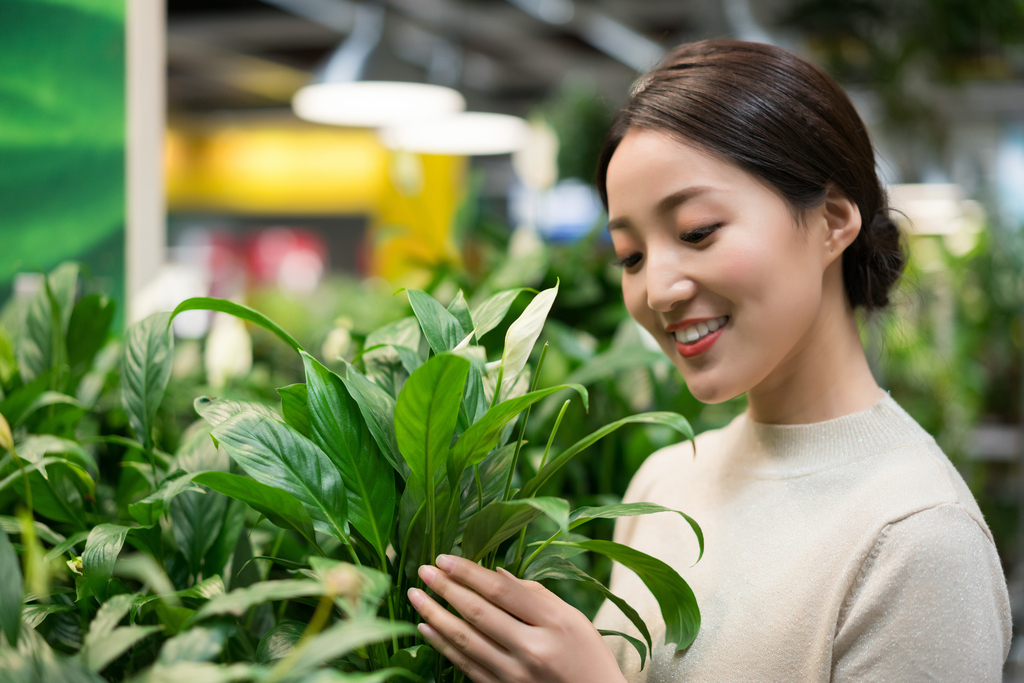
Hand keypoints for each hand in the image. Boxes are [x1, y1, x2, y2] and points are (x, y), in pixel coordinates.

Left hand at [407, 554, 626, 682]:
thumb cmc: (586, 655)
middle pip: (478, 613)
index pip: (501, 591)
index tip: (443, 557)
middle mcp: (532, 649)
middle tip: (423, 570)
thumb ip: (534, 594)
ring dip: (435, 615)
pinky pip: (465, 666)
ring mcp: (515, 675)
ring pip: (465, 640)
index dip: (468, 572)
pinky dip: (441, 646)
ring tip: (416, 596)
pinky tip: (425, 629)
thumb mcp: (572, 617)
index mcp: (554, 623)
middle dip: (445, 588)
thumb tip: (493, 572)